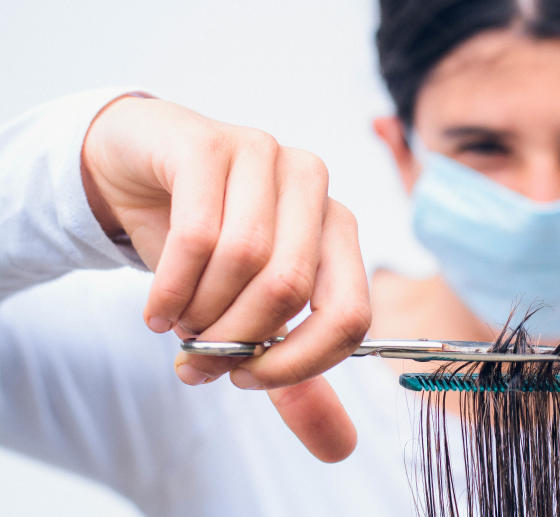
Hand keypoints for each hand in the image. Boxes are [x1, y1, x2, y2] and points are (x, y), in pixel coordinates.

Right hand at [81, 96, 371, 461]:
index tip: (248, 378)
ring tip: (179, 324)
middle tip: (199, 352)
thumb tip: (341, 449)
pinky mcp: (210, 143)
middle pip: (290, 288)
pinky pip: (196, 234)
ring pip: (244, 259)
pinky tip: (156, 309)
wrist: (142, 172)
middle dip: (235, 337)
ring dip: (201, 311)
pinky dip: (170, 289)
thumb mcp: (253, 320)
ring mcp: (265, 155)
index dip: (299, 364)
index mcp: (339, 231)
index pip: (351, 315)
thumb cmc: (208, 247)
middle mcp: (313, 187)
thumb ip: (293, 381)